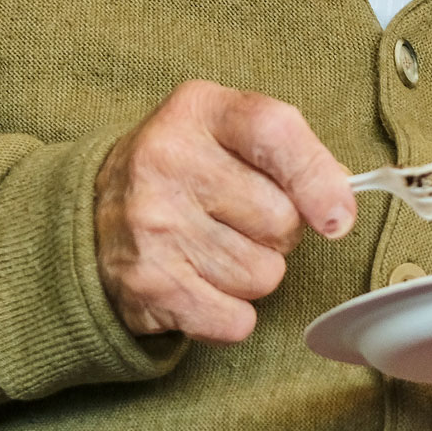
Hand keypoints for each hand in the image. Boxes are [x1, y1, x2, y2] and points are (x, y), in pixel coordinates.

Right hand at [94, 80, 355, 342]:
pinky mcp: (147, 285)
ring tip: (217, 247)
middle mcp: (169, 160)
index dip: (318, 176)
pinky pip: (235, 320)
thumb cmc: (181, 168)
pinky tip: (203, 282)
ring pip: (264, 275)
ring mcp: (154, 224)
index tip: (338, 215)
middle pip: (281, 219)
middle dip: (280, 231)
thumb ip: (287, 149)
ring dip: (255, 272)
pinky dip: (231, 314)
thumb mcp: (225, 129)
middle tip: (243, 219)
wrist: (92, 216)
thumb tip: (339, 202)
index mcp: (199, 109)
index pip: (276, 131)